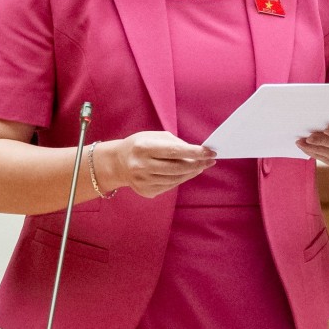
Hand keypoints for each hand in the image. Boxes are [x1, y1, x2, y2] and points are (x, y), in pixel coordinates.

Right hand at [97, 131, 215, 198]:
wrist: (117, 163)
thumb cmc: (140, 145)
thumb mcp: (154, 137)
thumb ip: (175, 143)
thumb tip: (197, 152)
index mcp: (143, 147)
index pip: (174, 151)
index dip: (195, 152)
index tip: (211, 152)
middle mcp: (141, 166)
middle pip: (177, 168)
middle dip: (198, 164)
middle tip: (210, 160)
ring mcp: (142, 181)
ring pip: (176, 179)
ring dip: (192, 172)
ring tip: (201, 166)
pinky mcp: (145, 191)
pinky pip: (170, 186)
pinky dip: (181, 179)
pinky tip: (186, 173)